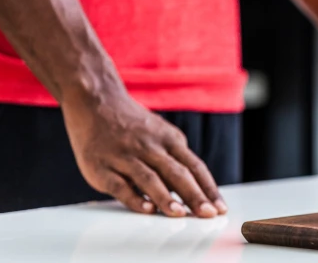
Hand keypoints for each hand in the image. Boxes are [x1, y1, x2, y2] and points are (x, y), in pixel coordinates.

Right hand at [61, 89, 226, 217]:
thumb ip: (177, 158)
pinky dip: (134, 197)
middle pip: (177, 173)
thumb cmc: (134, 127)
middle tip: (208, 214)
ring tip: (180, 214)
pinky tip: (146, 209)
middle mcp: (150, 147)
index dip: (208, 189)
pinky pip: (120, 185)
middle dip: (194, 195)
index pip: (195, 167)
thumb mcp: (162, 134)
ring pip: (150, 178)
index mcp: (169, 140)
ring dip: (166, 197)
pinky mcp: (101, 167)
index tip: (220, 209)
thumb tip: (197, 188)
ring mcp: (125, 156)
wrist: (97, 103)